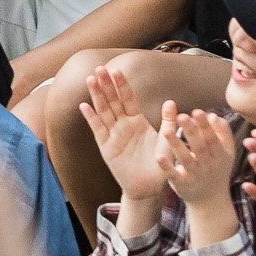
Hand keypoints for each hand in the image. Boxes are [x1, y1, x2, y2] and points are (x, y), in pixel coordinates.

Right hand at [79, 64, 169, 202]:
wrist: (150, 187)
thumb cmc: (160, 164)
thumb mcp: (168, 140)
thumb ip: (169, 121)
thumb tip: (172, 101)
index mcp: (137, 121)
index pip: (128, 99)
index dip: (122, 85)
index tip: (117, 70)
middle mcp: (123, 125)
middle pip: (113, 101)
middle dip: (106, 85)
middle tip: (100, 68)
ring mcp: (113, 135)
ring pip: (103, 111)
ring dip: (97, 96)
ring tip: (91, 80)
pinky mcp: (106, 147)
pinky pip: (98, 130)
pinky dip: (91, 118)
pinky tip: (84, 105)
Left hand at [153, 104, 239, 206]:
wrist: (211, 201)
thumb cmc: (216, 168)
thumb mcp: (225, 153)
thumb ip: (222, 133)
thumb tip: (212, 114)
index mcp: (221, 155)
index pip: (214, 139)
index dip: (207, 126)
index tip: (198, 111)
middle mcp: (209, 165)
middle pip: (200, 147)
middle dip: (192, 132)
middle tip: (182, 116)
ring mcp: (195, 176)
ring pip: (186, 159)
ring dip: (177, 145)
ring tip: (167, 131)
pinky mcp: (182, 184)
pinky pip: (174, 175)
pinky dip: (166, 167)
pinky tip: (158, 157)